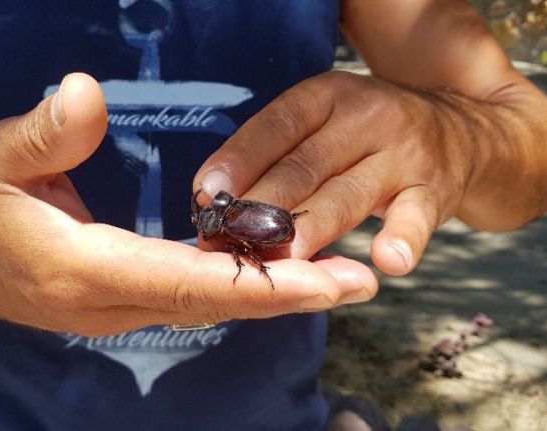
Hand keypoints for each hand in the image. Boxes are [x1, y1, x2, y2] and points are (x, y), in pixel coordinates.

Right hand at [0, 73, 376, 335]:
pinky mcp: (132, 302)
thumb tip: (87, 92)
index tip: (323, 278)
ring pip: (216, 306)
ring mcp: (125, 309)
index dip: (257, 280)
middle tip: (364, 280)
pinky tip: (286, 272)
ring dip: (280, 293)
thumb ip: (46, 132)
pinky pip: (200, 298)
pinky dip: (249, 288)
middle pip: (218, 303)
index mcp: (88, 269)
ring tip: (345, 277)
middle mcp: (116, 302)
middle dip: (293, 294)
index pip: (187, 280)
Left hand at [194, 71, 481, 275]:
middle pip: (305, 166)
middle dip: (261, 208)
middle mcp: (365, 118)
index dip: (238, 161)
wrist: (458, 131)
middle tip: (229, 241)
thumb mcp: (323, 123)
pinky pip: (416, 216)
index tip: (204, 194)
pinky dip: (403, 238)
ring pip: (346, 195)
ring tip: (279, 260)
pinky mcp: (435, 189)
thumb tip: (214, 197)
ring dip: (310, 230)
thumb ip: (276, 155)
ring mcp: (403, 153)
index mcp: (326, 97)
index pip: (275, 127)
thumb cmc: (364, 135)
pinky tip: (388, 261)